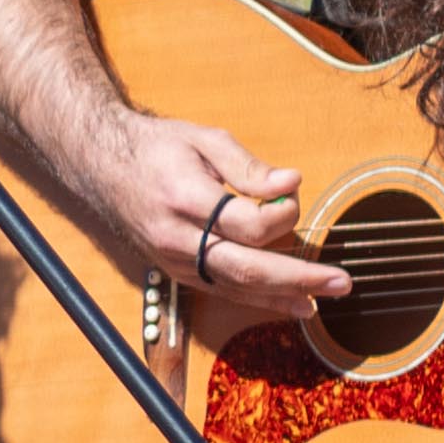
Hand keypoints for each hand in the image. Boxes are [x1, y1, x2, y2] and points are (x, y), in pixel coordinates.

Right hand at [83, 110, 345, 336]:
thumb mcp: (203, 140)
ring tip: (325, 298)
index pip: (248, 224)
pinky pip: (224, 290)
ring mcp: (174, 260)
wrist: (102, 165)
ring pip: (237, 287)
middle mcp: (177, 238)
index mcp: (185, 199)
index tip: (292, 188)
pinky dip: (261, 299)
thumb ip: (249, 166)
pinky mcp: (176, 271)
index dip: (282, 213)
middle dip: (299, 277)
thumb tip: (292, 183)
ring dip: (285, 295)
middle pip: (247, 269)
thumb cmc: (156, 148)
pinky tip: (293, 302)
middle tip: (341, 281)